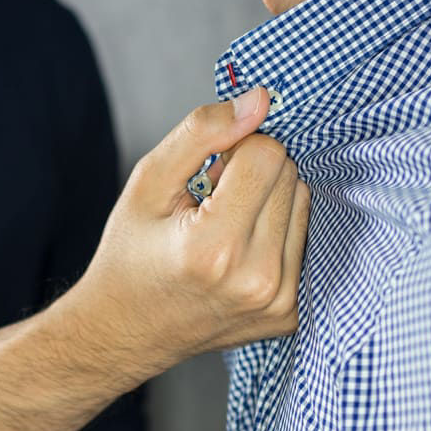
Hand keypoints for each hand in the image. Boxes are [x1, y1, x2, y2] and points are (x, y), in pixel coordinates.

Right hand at [67, 87, 308, 375]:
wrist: (124, 331)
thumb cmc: (130, 253)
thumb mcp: (148, 182)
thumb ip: (202, 132)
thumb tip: (260, 99)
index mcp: (215, 248)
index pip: (266, 153)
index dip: (233, 150)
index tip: (205, 175)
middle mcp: (257, 280)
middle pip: (289, 175)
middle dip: (253, 173)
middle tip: (211, 203)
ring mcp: (279, 303)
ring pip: (303, 202)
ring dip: (268, 200)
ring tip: (225, 227)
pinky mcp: (291, 315)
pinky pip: (306, 239)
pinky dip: (277, 232)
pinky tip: (240, 250)